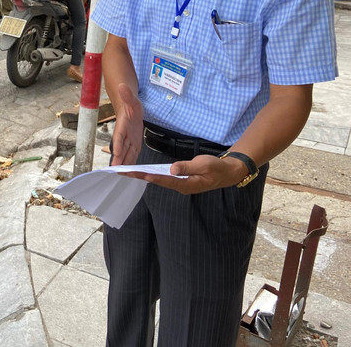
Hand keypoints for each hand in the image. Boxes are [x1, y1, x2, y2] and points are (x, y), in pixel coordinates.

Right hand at [111, 83, 143, 165]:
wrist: (130, 107)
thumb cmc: (129, 102)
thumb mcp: (131, 97)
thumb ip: (127, 94)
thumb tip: (122, 86)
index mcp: (122, 124)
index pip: (119, 135)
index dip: (118, 144)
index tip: (116, 153)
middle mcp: (124, 134)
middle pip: (121, 148)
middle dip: (118, 159)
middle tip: (115, 170)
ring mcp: (129, 139)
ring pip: (126, 153)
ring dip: (125, 163)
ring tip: (123, 174)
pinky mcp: (134, 142)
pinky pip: (133, 153)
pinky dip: (131, 162)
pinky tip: (132, 171)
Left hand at [124, 153, 250, 194]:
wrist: (226, 172)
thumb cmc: (216, 168)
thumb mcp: (204, 165)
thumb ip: (188, 167)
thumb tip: (173, 169)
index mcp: (186, 184)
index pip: (165, 180)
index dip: (151, 177)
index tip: (138, 174)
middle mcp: (181, 186)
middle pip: (158, 181)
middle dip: (141, 177)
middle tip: (124, 173)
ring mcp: (180, 184)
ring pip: (159, 180)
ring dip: (145, 176)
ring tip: (129, 172)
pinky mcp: (180, 180)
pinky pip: (164, 178)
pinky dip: (153, 174)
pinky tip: (144, 172)